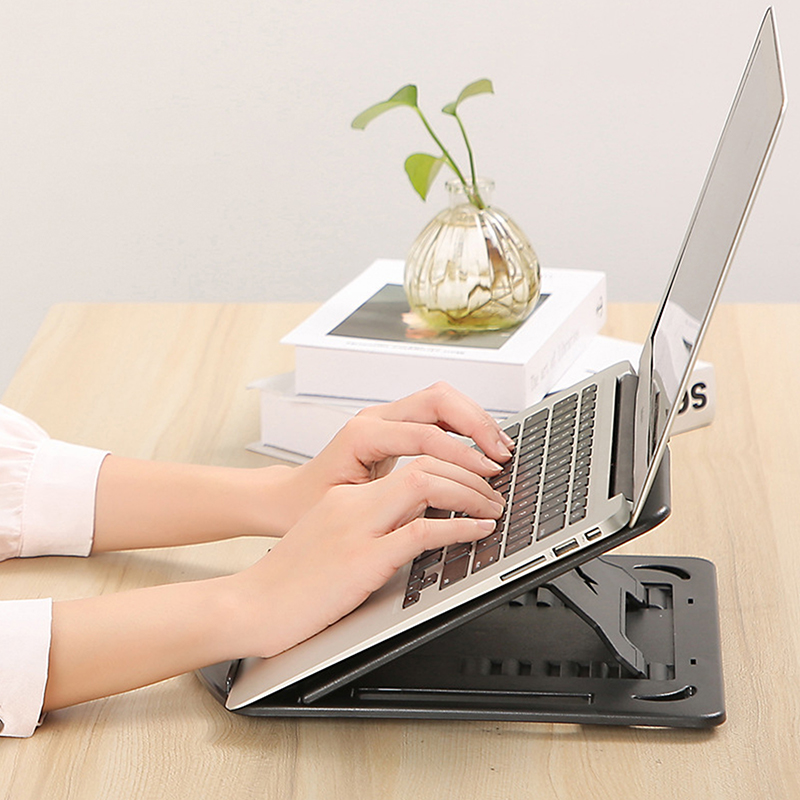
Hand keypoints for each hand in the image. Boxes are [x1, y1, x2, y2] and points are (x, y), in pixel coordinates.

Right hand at [231, 455, 504, 657]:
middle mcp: (353, 503)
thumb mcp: (332, 541)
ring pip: (426, 485)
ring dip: (469, 493)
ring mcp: (357, 528)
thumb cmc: (290, 582)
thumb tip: (418, 524)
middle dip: (470, 473)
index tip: (476, 480)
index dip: (452, 466)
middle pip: (424, 463)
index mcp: (347, 497)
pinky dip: (459, 528)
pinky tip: (479, 531)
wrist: (249, 606)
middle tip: (495, 490)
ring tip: (493, 507)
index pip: (411, 463)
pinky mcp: (362, 559)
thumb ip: (371, 526)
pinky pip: (421, 532)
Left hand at [280, 382, 513, 529]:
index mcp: (362, 434)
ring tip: (501, 449)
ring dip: (475, 420)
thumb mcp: (349, 510)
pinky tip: (482, 447)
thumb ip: (392, 503)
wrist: (288, 498)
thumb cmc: (310, 507)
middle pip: (437, 400)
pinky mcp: (395, 425)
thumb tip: (440, 505)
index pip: (425, 434)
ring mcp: (386, 417)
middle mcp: (375, 418)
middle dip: (476, 425)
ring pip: (442, 399)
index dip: (462, 454)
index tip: (488, 473)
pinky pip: (438, 412)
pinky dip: (465, 425)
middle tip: (502, 455)